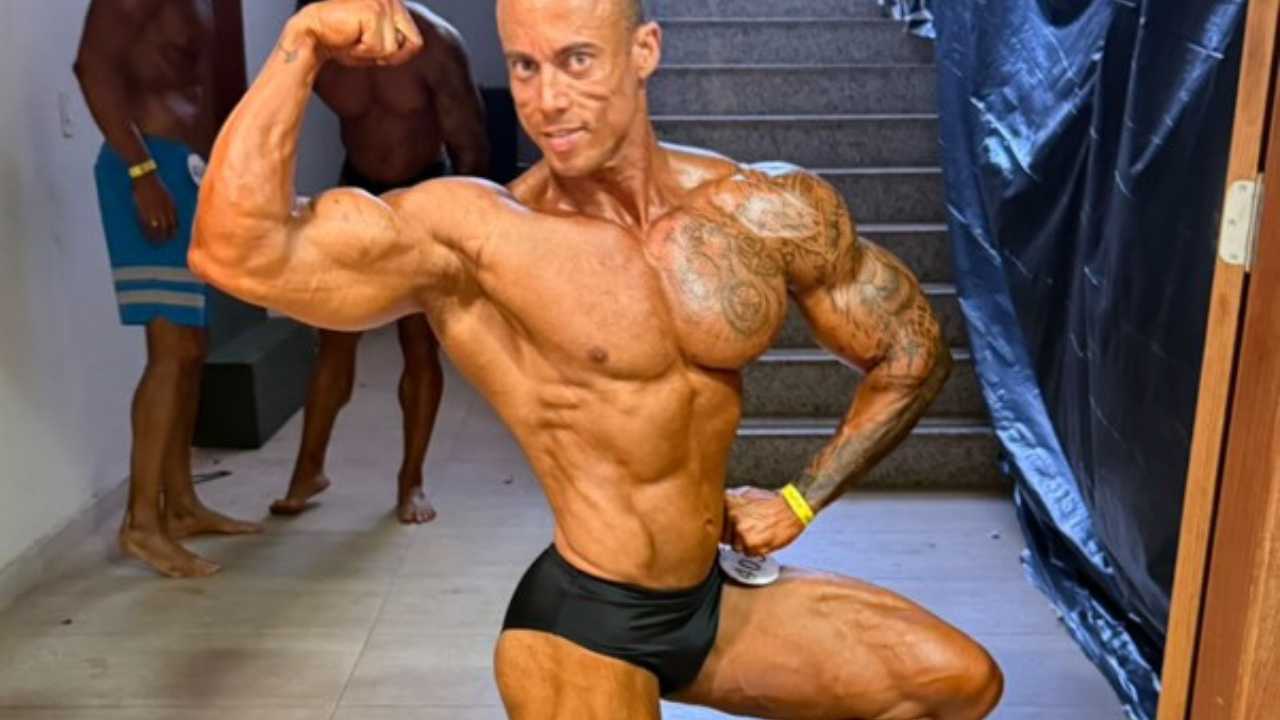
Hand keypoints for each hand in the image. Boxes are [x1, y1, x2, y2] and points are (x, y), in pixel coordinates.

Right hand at [132, 173, 177, 242]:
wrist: (146, 178)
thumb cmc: (157, 187)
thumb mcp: (169, 197)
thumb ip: (171, 208)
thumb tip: (172, 219)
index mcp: (171, 207)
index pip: (175, 224)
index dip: (174, 232)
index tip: (173, 237)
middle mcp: (163, 211)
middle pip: (166, 228)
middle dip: (166, 237)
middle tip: (165, 243)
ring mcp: (153, 211)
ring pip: (156, 229)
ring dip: (156, 238)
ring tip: (156, 243)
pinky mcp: (142, 211)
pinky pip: (146, 226)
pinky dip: (147, 233)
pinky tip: (147, 236)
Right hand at [296, 0, 423, 66]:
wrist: (312, 36)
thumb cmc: (342, 41)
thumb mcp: (378, 46)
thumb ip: (398, 44)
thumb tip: (418, 45)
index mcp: (395, 5)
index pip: (416, 41)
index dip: (398, 55)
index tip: (373, 47)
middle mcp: (391, 0)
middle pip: (412, 43)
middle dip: (388, 54)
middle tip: (363, 44)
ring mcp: (383, 3)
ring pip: (393, 48)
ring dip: (371, 53)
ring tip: (354, 39)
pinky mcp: (373, 11)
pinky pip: (379, 47)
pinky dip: (362, 51)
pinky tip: (349, 38)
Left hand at [722, 486, 806, 556]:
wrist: (792, 508)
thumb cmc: (772, 504)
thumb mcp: (745, 496)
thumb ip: (729, 507)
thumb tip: (716, 516)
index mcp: (728, 503)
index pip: (715, 525)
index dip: (725, 529)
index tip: (732, 528)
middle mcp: (731, 516)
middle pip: (724, 538)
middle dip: (735, 537)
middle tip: (751, 529)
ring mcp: (739, 530)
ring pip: (736, 547)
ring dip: (746, 544)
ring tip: (759, 532)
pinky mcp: (750, 543)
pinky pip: (748, 554)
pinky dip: (756, 550)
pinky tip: (764, 538)